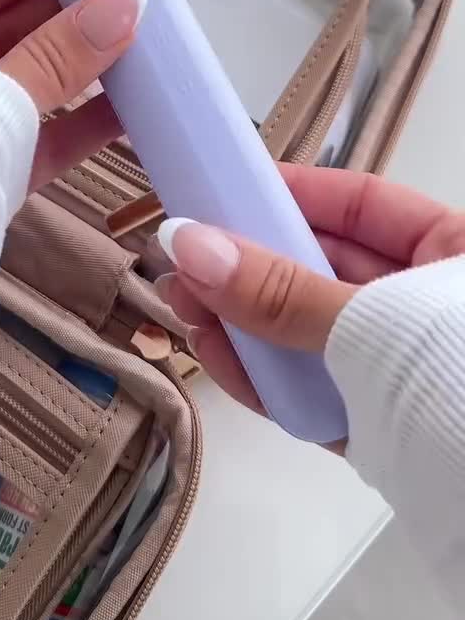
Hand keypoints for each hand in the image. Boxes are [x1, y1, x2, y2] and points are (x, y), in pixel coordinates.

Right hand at [155, 164, 464, 423]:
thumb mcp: (378, 322)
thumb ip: (282, 291)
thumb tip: (192, 244)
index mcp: (455, 255)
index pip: (361, 206)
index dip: (292, 193)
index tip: (224, 187)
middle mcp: (426, 310)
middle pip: (324, 270)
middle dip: (248, 263)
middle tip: (182, 254)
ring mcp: (400, 374)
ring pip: (309, 334)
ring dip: (242, 321)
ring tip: (181, 304)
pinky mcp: (379, 432)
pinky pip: (312, 392)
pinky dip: (262, 377)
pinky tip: (214, 355)